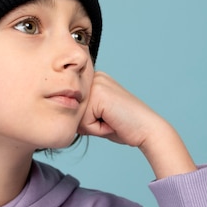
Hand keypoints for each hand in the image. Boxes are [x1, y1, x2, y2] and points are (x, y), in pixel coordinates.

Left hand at [78, 71, 196, 178]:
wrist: (147, 130)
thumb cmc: (124, 127)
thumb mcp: (96, 117)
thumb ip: (79, 113)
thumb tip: (59, 113)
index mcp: (94, 80)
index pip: (72, 106)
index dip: (87, 121)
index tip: (108, 117)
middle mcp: (94, 77)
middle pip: (72, 110)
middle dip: (88, 124)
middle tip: (110, 120)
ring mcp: (96, 83)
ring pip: (76, 116)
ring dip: (92, 126)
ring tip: (111, 120)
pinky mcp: (99, 93)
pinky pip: (83, 121)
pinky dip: (96, 129)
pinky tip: (112, 121)